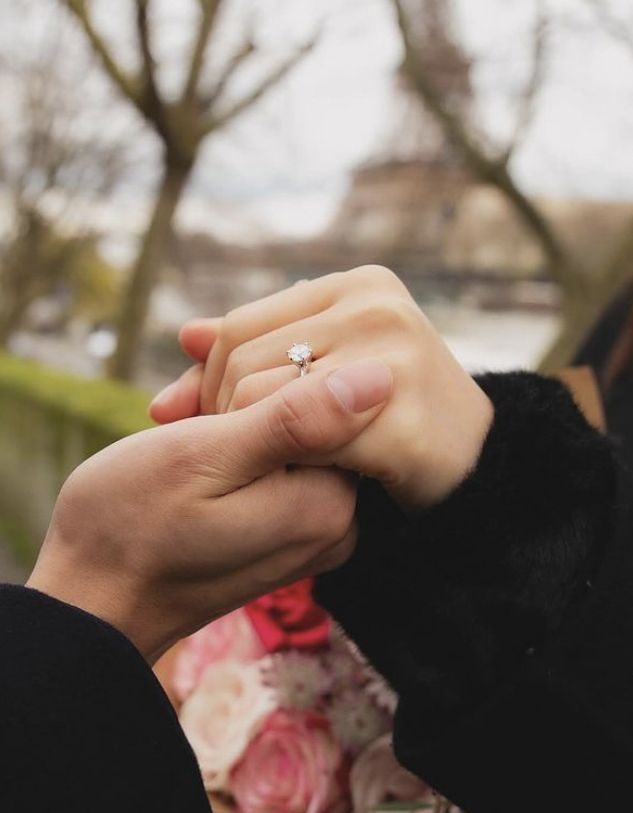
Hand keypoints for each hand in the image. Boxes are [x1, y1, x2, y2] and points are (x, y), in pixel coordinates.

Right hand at [28, 359, 391, 662]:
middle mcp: (334, 523)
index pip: (332, 397)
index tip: (204, 401)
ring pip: (285, 431)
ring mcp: (309, 531)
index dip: (264, 376)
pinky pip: (271, 463)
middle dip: (242, 396)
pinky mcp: (283, 530)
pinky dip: (230, 443)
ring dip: (229, 416)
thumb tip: (386, 375)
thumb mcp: (207, 456)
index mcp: (328, 504)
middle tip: (180, 411)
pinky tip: (187, 443)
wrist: (92, 602)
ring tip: (175, 430)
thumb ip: (298, 418)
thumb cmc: (131, 526)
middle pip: (310, 415)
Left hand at [151, 266, 492, 507]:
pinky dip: (286, 464)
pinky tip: (297, 480)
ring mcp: (390, 354)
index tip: (211, 421)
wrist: (474, 464)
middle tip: (232, 452)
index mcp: (356, 285)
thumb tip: (184, 335)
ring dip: (249, 441)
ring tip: (265, 463)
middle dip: (220, 412)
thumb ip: (256, 347)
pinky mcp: (398, 410)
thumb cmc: (390, 414)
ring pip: (260, 396)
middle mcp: (374, 307)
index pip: (238, 326)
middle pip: (241, 359)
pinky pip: (300, 438)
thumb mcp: (326, 364)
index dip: (209, 378)